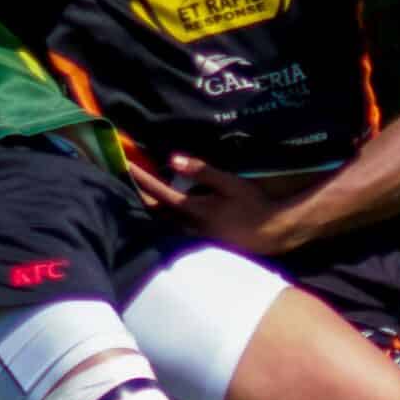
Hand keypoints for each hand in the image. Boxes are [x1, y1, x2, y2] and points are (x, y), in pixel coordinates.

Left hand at [135, 155, 292, 255]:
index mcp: (193, 209)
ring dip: (151, 208)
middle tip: (129, 180)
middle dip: (140, 195)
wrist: (271, 233)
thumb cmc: (253, 205)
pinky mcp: (202, 240)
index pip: (159, 192)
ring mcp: (195, 235)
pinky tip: (166, 211)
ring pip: (163, 222)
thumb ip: (201, 171)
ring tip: (143, 194)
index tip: (127, 166)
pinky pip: (174, 228)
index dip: (142, 178)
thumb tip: (172, 159)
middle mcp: (188, 225)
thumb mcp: (230, 183)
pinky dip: (164, 217)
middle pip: (155, 211)